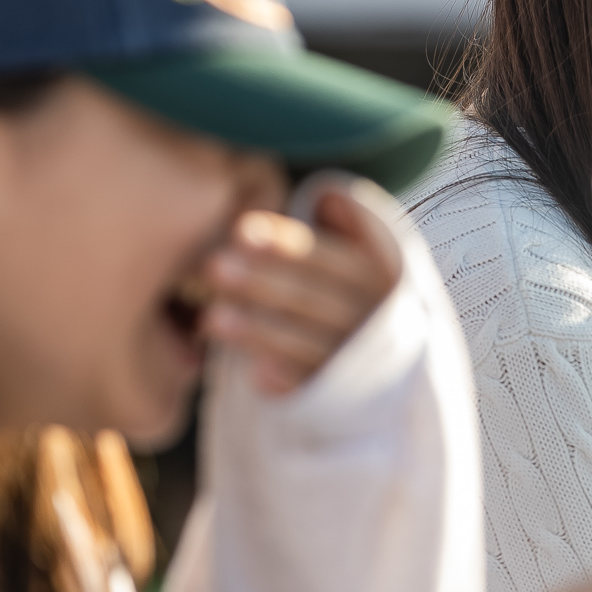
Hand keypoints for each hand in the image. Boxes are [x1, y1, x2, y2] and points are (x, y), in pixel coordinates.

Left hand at [204, 182, 403, 395]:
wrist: (378, 355)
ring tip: (210, 318)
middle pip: (317, 301)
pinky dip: (284, 380)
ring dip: (260, 332)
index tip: (241, 230)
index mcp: (381, 275)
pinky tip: (252, 374)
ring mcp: (357, 360)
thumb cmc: (341, 284)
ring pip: (308, 345)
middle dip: (264, 283)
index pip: (334, 259)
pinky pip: (309, 386)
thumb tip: (320, 196)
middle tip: (213, 266)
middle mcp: (376, 319)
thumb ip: (340, 224)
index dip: (288, 245)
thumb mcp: (353, 249)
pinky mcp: (337, 395)